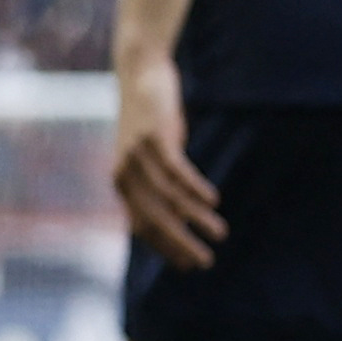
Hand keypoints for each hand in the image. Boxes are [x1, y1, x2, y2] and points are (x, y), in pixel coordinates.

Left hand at [115, 60, 224, 270]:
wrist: (140, 74)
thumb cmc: (150, 120)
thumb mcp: (152, 156)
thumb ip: (159, 185)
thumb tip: (183, 217)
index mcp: (121, 184)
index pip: (142, 228)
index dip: (166, 249)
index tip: (188, 266)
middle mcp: (124, 174)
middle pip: (154, 219)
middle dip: (181, 244)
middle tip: (205, 262)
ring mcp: (137, 155)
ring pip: (169, 198)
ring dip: (196, 219)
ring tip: (220, 233)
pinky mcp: (154, 137)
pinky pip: (176, 171)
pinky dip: (195, 188)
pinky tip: (213, 201)